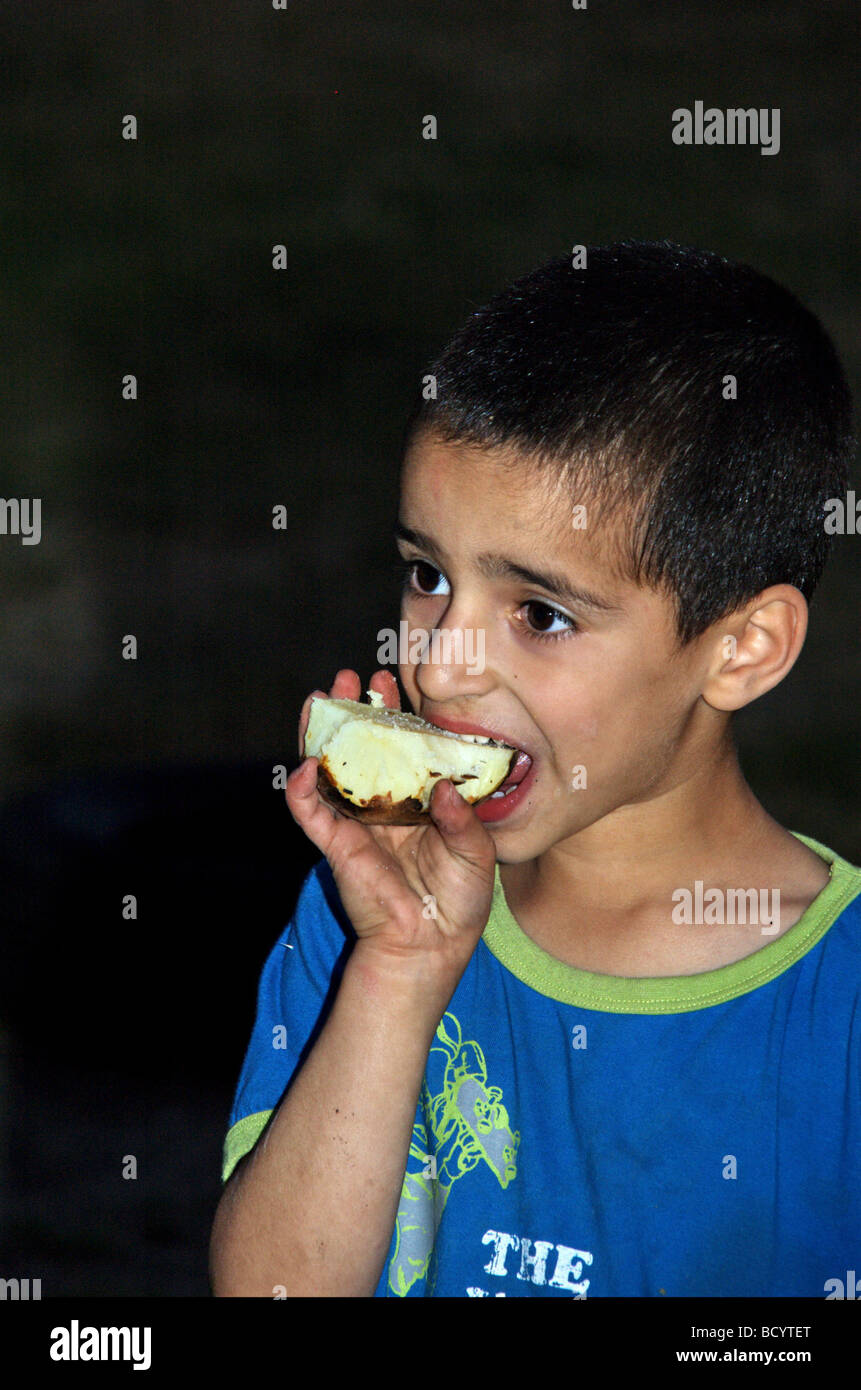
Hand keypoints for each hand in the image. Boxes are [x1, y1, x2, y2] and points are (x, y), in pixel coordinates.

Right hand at [286, 668, 497, 991]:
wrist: (429, 946)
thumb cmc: (458, 901)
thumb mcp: (476, 853)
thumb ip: (463, 818)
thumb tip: (446, 787)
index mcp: (417, 800)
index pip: (401, 747)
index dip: (394, 714)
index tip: (391, 680)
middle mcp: (383, 804)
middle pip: (361, 747)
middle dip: (354, 710)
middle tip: (352, 677)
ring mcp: (356, 822)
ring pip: (330, 768)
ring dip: (321, 733)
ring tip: (321, 697)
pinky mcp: (336, 845)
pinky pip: (311, 814)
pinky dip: (302, 791)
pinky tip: (304, 766)